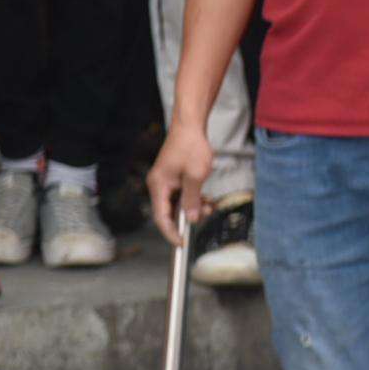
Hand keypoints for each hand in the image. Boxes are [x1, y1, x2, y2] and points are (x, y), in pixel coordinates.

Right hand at [147, 119, 217, 244]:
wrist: (190, 125)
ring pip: (178, 204)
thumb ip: (192, 200)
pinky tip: (207, 199)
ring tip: (210, 205)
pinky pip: (182, 195)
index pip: (161, 218)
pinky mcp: (174, 177)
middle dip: (188, 217)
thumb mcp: (195, 176)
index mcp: (159, 186)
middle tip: (206, 214)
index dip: (171, 233)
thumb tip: (190, 220)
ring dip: (194, 207)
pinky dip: (194, 199)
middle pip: (170, 212)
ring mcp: (166, 181)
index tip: (182, 244)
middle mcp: (159, 185)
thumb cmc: (191, 147)